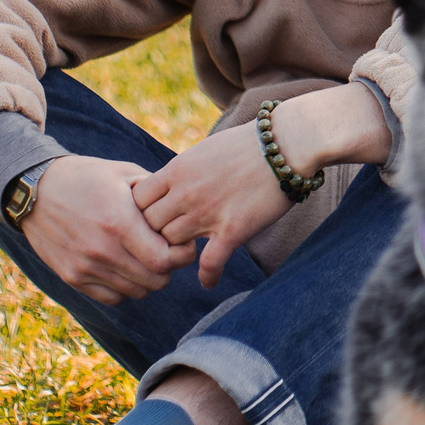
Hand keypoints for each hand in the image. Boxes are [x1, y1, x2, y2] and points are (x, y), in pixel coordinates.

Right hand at [23, 155, 196, 304]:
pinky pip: (112, 298)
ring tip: (145, 257)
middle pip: (155, 280)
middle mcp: (102, 251)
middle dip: (169, 268)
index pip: (165, 260)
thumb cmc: (87, 177)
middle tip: (167, 251)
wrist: (36, 191)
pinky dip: (125, 288)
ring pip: (136, 292)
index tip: (182, 243)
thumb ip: (157, 193)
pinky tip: (125, 266)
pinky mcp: (72, 277)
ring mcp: (85, 267)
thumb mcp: (126, 174)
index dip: (182, 255)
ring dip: (148, 278)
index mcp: (119, 223)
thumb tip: (185, 210)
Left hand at [131, 123, 290, 288]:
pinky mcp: (233, 229)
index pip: (137, 201)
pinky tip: (210, 281)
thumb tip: (169, 186)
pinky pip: (210, 263)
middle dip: (154, 234)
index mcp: (177, 170)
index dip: (140, 212)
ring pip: (173, 245)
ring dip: (178, 252)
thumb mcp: (204, 150)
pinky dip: (208, 276)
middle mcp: (187, 193)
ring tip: (185, 256)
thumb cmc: (248, 143)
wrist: (287, 142)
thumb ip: (182, 171)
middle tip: (164, 241)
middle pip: (150, 226)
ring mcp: (208, 213)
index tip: (152, 217)